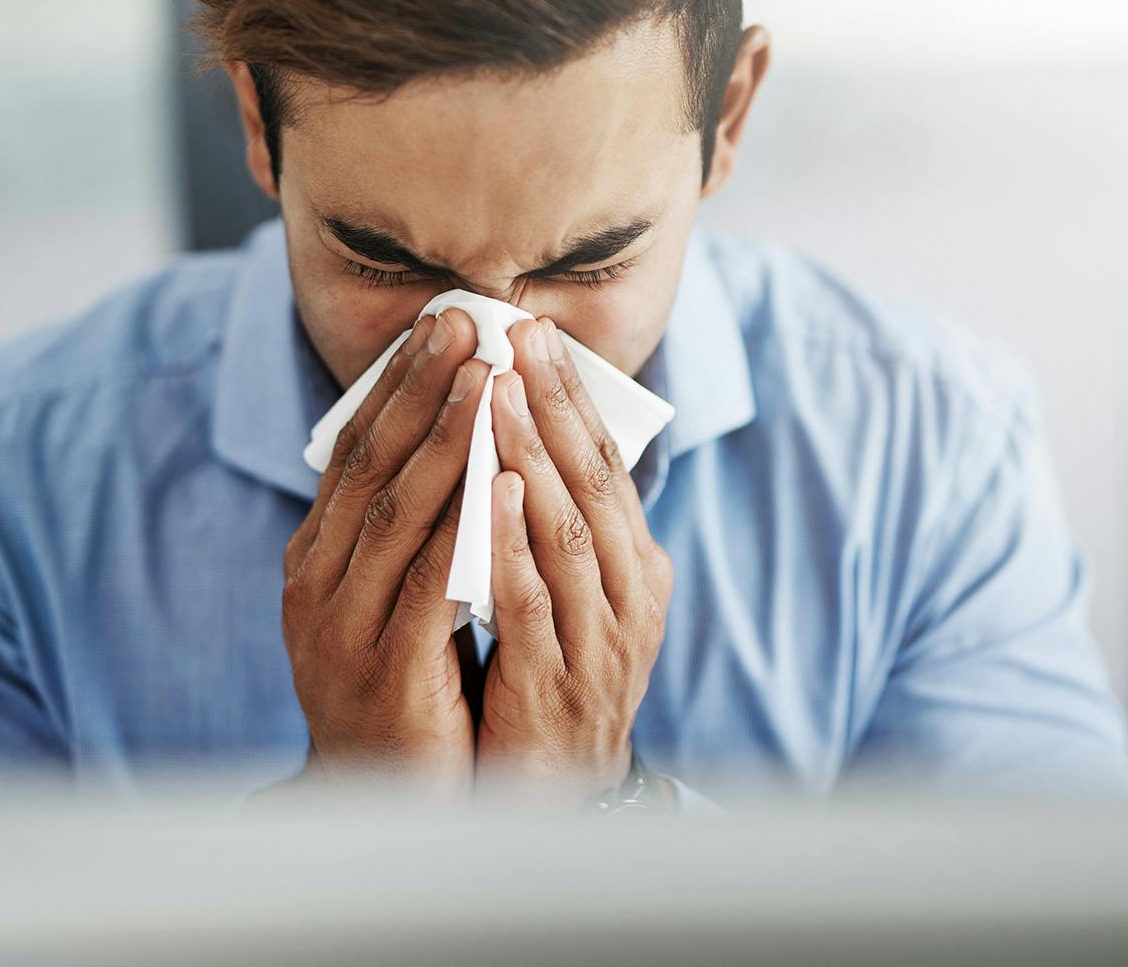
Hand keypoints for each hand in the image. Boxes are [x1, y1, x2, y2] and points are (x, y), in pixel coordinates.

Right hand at [280, 308, 491, 792]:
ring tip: (483, 376)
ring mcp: (342, 625)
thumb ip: (409, 526)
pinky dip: (460, 525)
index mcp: (317, 556)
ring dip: (440, 438)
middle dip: (417, 388)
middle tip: (460, 322)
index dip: (397, 383)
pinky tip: (498, 478)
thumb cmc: (402, 683)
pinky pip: (427, 582)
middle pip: (369, 463)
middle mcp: (316, 580)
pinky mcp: (384, 669)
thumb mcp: (390, 594)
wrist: (382, 803)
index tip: (441, 324)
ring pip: (394, 511)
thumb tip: (456, 436)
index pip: (355, 449)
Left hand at [476, 317, 674, 803]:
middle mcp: (630, 596)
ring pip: (569, 531)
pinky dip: (513, 543)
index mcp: (635, 566)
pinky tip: (492, 492)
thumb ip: (557, 523)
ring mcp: (601, 642)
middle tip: (522, 335)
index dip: (572, 397)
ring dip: (533, 456)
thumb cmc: (553, 674)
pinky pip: (534, 603)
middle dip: (557, 404)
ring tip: (500, 390)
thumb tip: (520, 433)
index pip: (605, 464)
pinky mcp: (557, 684)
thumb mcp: (572, 591)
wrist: (553, 795)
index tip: (535, 333)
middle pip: (594, 483)